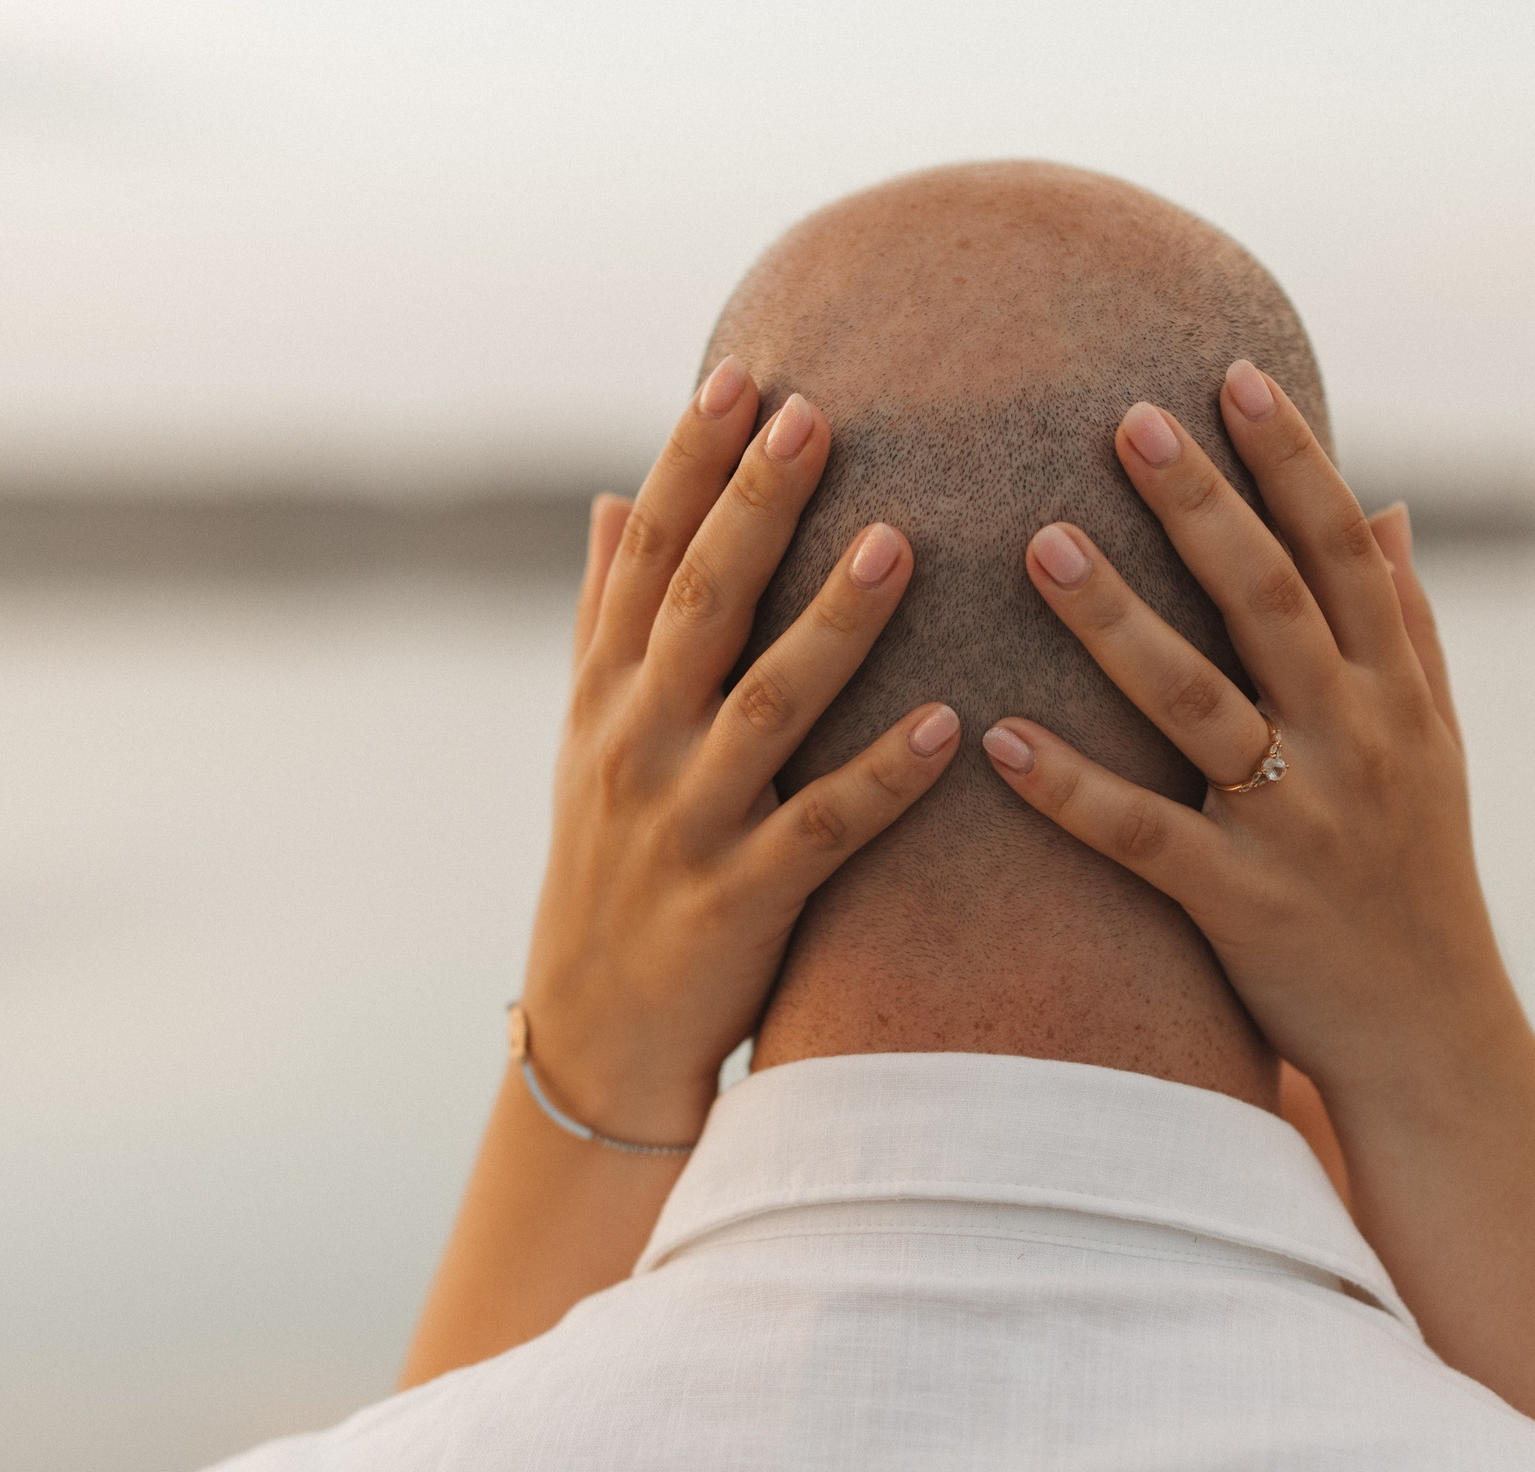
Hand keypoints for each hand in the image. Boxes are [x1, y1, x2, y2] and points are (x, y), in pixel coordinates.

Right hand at [520, 358, 961, 1145]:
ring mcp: (686, 822)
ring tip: (901, 543)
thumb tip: (615, 496)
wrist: (596, 1030)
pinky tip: (948, 728)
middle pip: (701, 605)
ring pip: (765, 706)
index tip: (741, 378)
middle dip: (755, 508)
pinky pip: (822, 830)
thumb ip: (605, 615)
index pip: (648, 556)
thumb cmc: (607, 863)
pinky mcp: (739, 898)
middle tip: (817, 414)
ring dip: (832, 626)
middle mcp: (637, 742)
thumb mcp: (586, 735)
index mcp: (607, 690)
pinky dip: (882, 778)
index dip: (690, 465)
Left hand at [980, 359, 1501, 1106]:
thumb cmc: (1418, 878)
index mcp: (1397, 694)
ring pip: (1198, 703)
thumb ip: (1409, 624)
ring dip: (1116, 621)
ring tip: (1038, 543)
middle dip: (1199, 505)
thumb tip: (1389, 508)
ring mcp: (1297, 824)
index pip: (1342, 554)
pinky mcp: (1240, 903)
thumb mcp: (1436, 745)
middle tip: (1121, 416)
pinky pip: (1141, 836)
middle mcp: (1355, 742)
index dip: (1291, 462)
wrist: (1433, 1037)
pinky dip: (1069, 786)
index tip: (1230, 375)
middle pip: (1269, 602)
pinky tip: (996, 737)